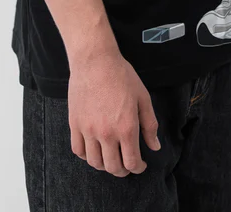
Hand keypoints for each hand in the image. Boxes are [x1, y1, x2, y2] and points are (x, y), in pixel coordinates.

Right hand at [68, 50, 161, 175]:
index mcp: (126, 127)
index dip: (138, 168)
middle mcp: (106, 133)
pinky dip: (86, 156)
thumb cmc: (122, 76)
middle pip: (113, 167)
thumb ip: (150, 125)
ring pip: (95, 162)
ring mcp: (88, 130)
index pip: (132, 162)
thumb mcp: (143, 97)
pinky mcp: (75, 124)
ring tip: (110, 159)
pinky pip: (78, 151)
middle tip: (126, 165)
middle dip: (122, 171)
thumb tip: (155, 146)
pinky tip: (94, 150)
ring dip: (104, 166)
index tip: (140, 165)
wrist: (96, 61)